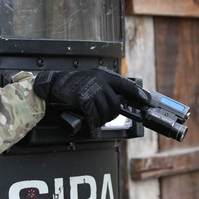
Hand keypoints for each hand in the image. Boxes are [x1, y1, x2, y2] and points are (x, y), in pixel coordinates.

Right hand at [33, 69, 147, 129]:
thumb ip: (103, 87)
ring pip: (107, 112)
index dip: (138, 94)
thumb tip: (117, 100)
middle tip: (103, 117)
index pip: (126, 85)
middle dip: (111, 114)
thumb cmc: (70, 85)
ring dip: (101, 119)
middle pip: (116, 104)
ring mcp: (93, 89)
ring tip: (93, 118)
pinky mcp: (85, 99)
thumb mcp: (90, 80)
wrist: (52, 85)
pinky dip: (92, 122)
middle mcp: (100, 81)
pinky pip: (95, 117)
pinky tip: (88, 121)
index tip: (146, 100)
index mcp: (103, 75)